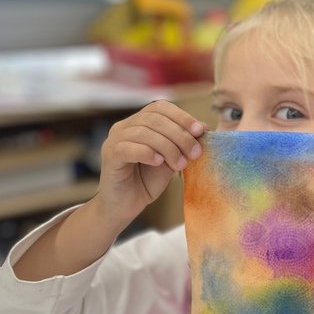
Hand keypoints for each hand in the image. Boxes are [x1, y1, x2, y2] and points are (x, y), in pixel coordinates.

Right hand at [95, 101, 206, 226]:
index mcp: (139, 122)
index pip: (160, 107)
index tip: (199, 131)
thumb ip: (183, 143)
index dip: (182, 116)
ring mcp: (114, 140)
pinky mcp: (109, 156)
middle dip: (180, 135)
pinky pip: (128, 148)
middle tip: (195, 153)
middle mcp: (124, 126)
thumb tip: (204, 127)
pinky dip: (147, 153)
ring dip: (168, 147)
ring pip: (143, 132)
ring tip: (180, 164)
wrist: (126, 205)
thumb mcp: (171, 159)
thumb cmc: (147, 180)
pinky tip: (159, 162)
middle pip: (154, 119)